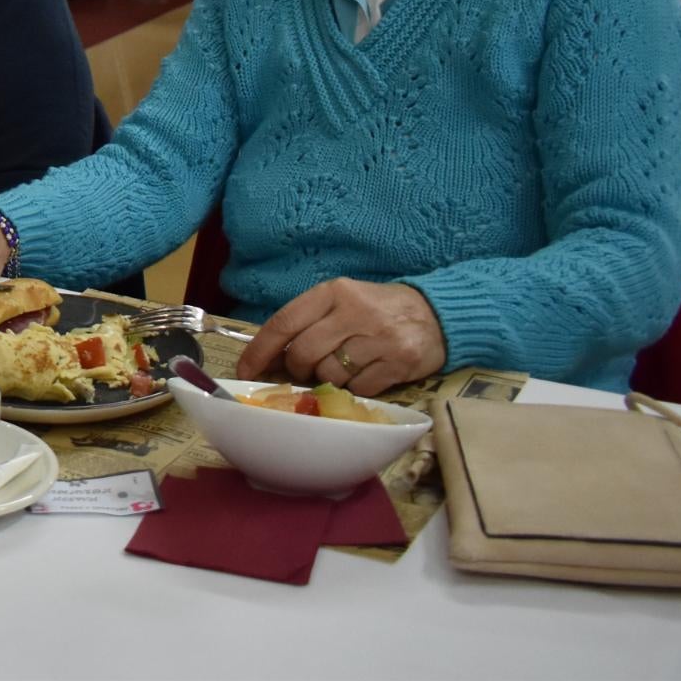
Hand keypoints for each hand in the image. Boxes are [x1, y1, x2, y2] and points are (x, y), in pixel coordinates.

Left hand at [237, 277, 446, 396]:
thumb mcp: (341, 303)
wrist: (437, 314)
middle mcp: (355, 312)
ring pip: (330, 374)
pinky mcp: (400, 363)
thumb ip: (308, 324)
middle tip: (304, 371)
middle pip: (304, 352)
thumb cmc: (377, 309)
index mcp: (333, 292)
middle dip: (296, 369)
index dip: (259, 350)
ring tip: (340, 368)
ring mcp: (379, 338)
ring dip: (327, 379)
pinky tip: (364, 375)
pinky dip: (354, 389)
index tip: (244, 371)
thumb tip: (269, 359)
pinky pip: (359, 388)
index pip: (284, 322)